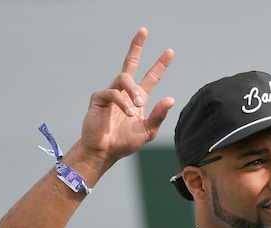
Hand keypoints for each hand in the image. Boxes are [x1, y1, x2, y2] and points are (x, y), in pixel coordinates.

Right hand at [78, 27, 174, 167]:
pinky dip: (122, 102)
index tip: (170, 51)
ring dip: (133, 91)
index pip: (151, 77)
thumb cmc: (125, 143)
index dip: (160, 64)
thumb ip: (159, 116)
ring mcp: (111, 93)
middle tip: (144, 31)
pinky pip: (112, 93)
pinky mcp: (99, 98)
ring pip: (124, 79)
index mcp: (138, 98)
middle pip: (130, 63)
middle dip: (137, 47)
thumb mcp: (147, 131)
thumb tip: (171, 98)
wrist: (105, 152)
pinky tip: (128, 113)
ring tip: (137, 105)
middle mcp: (125, 92)